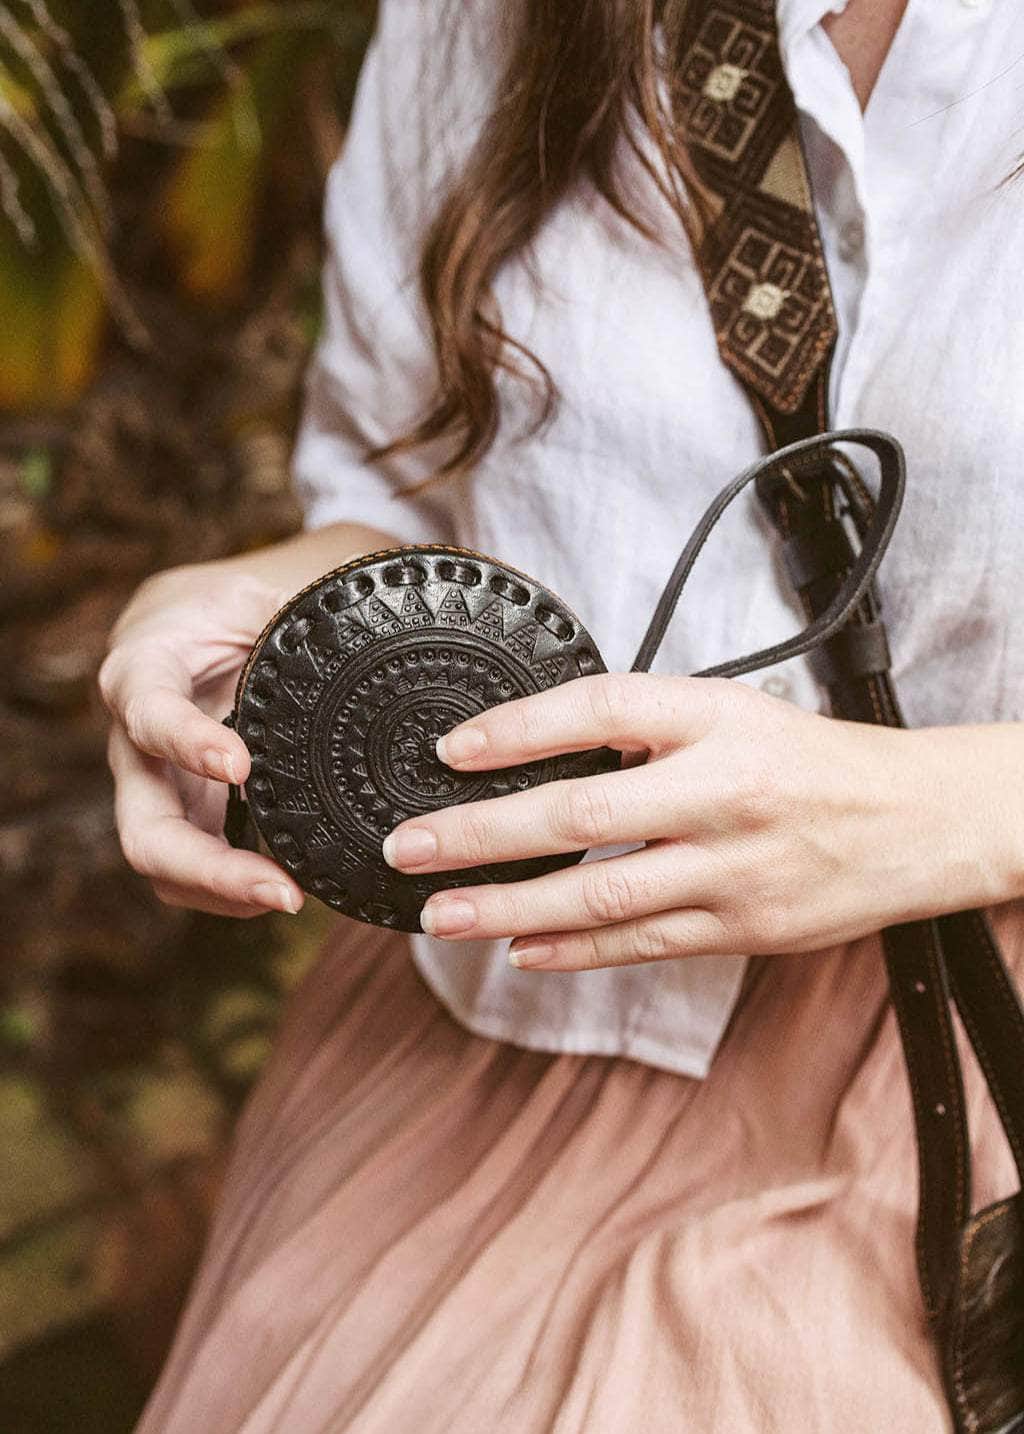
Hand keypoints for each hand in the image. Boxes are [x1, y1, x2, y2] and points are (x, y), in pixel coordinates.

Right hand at [99, 564, 305, 918]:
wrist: (238, 604)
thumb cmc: (260, 586)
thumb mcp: (285, 577)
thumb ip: (314, 605)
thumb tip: (378, 651)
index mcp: (148, 659)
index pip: (145, 706)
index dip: (185, 741)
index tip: (240, 765)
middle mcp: (138, 731)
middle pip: (142, 825)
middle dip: (205, 867)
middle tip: (282, 890)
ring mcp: (161, 778)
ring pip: (164, 861)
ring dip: (223, 890)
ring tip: (292, 898)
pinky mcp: (190, 805)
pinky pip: (196, 863)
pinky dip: (235, 886)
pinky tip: (287, 888)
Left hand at [381, 674, 1018, 969]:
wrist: (912, 822)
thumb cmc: (806, 760)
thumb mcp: (731, 711)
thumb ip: (644, 728)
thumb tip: (533, 751)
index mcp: (717, 718)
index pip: (602, 710)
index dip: (520, 727)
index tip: (450, 749)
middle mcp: (722, 790)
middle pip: (584, 813)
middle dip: (484, 834)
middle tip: (410, 848)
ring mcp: (733, 867)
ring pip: (603, 896)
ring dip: (511, 908)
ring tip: (440, 914)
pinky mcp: (743, 929)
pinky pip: (642, 943)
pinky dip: (574, 949)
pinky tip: (518, 949)